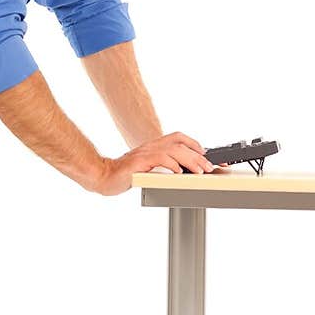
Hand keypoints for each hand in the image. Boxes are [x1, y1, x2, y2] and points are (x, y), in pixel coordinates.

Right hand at [93, 132, 223, 196]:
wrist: (103, 177)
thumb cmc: (125, 175)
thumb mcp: (148, 168)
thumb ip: (162, 166)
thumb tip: (184, 171)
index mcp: (154, 146)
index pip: (179, 138)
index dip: (196, 145)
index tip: (209, 156)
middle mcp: (151, 146)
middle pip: (180, 143)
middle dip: (198, 155)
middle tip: (210, 167)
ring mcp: (145, 152)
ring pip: (174, 150)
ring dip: (190, 160)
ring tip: (200, 171)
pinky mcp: (139, 162)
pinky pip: (159, 158)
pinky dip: (172, 164)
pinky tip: (179, 172)